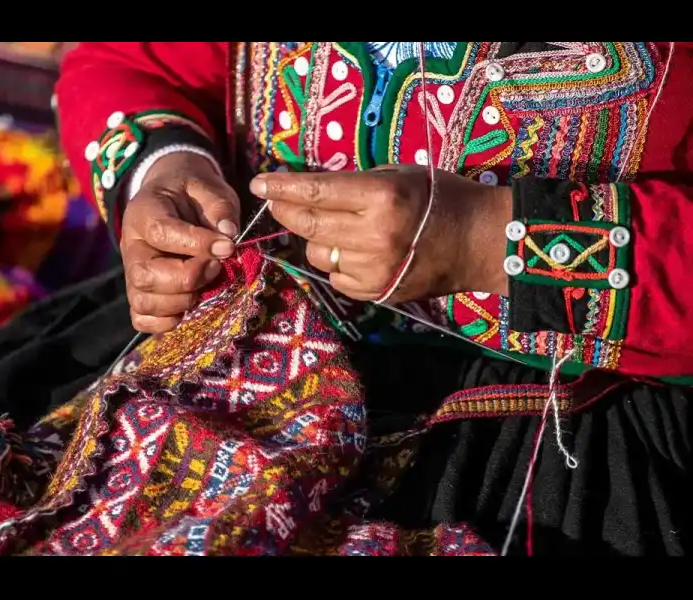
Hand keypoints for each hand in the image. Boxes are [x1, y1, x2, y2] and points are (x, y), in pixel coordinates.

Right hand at [121, 152, 239, 332]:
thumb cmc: (193, 195)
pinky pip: (143, 319)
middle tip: (215, 265)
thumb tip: (229, 236)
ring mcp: (132, 274)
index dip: (196, 244)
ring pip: (143, 301)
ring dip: (181, 301)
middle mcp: (131, 246)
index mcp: (144, 212)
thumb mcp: (209, 189)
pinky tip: (192, 302)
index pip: (160, 233)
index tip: (227, 247)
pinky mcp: (141, 294)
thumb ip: (220, 208)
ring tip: (206, 284)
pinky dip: (168, 321)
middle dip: (188, 277)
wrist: (175, 199)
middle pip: (145, 275)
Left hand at [249, 165, 511, 303]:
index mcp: (381, 197)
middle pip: (308, 225)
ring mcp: (373, 268)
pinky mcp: (374, 292)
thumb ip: (354, 183)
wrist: (478, 243)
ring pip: (318, 253)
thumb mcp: (398, 174)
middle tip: (275, 202)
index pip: (316, 192)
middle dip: (285, 211)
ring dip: (316, 238)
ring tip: (335, 227)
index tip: (259, 183)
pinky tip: (356, 251)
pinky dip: (336, 262)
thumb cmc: (440, 198)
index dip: (283, 188)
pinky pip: (335, 276)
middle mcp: (374, 235)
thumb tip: (308, 189)